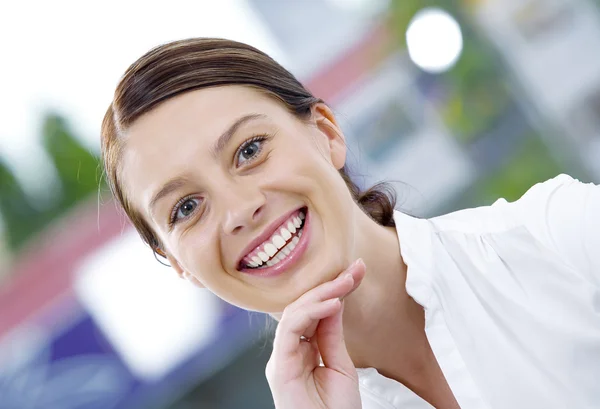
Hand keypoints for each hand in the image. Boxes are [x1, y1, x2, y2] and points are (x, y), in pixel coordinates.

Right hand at [266, 259, 365, 408]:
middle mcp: (287, 351)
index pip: (313, 311)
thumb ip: (332, 333)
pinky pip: (290, 331)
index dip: (333, 289)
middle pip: (302, 308)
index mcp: (300, 350)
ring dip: (321, 294)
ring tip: (346, 282)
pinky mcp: (279, 368)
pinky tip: (333, 303)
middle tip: (354, 270)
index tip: (356, 271)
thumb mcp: (340, 364)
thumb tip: (334, 300)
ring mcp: (281, 359)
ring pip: (293, 313)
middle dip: (329, 286)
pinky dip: (310, 313)